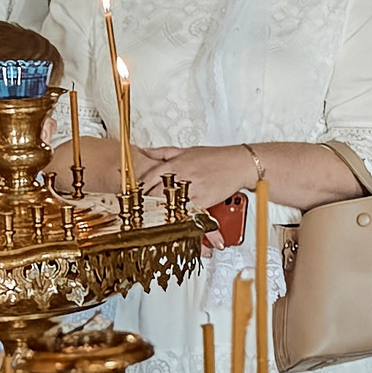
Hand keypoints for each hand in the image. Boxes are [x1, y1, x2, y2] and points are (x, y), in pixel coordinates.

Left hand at [132, 145, 256, 208]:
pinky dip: (179, 218)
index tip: (132, 197)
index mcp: (175, 163)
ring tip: (153, 220)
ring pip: (168, 204)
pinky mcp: (202, 200)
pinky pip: (186, 212)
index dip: (138, 190)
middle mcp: (180, 175)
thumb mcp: (187, 150)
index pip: (148, 178)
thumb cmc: (216, 157)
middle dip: (146, 204)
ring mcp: (191, 188)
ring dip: (160, 212)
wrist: (239, 163)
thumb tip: (145, 151)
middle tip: (139, 212)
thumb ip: (163, 152)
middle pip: (154, 194)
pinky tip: (174, 222)